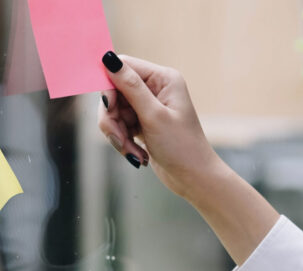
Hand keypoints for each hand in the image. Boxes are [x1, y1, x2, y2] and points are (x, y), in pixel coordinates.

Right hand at [97, 52, 223, 199]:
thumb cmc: (181, 147)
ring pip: (114, 112)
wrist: (193, 178)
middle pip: (114, 92)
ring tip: (132, 153)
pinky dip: (123, 141)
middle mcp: (156, 88)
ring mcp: (148, 106)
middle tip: (119, 139)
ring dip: (118, 134)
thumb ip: (130, 87)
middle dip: (112, 118)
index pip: (124, 67)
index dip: (109, 86)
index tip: (108, 108)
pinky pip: (120, 125)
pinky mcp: (143, 123)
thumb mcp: (153, 116)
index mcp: (163, 78)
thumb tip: (109, 59)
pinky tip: (138, 155)